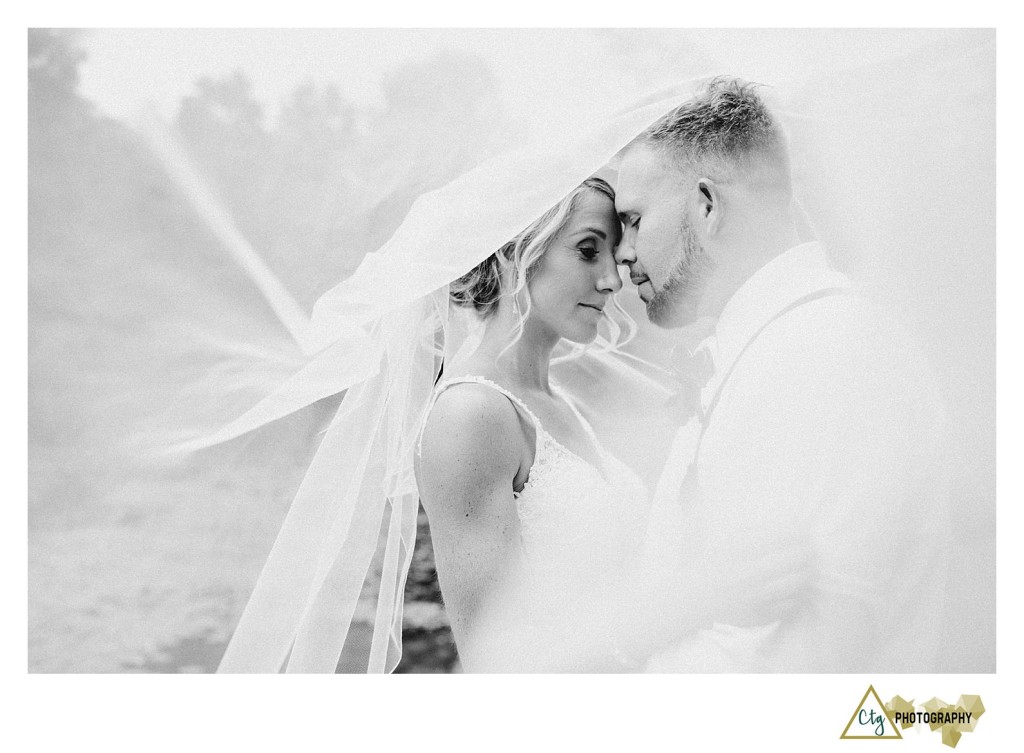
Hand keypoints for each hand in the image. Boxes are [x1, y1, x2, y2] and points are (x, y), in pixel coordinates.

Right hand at [690, 531, 813, 627]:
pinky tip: (795, 587)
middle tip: (810, 547)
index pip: (785, 535)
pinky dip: (799, 594)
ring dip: (807, 570)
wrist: (693, 599)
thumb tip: (790, 525)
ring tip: (806, 566)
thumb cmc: (710, 564)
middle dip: (808, 550)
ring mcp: (759, 596)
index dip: (800, 531)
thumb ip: (755, 531)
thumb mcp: (726, 540)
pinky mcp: (762, 615)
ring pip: (799, 580)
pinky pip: (793, 603)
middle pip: (797, 557)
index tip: (804, 529)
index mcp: (742, 549)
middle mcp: (752, 572)